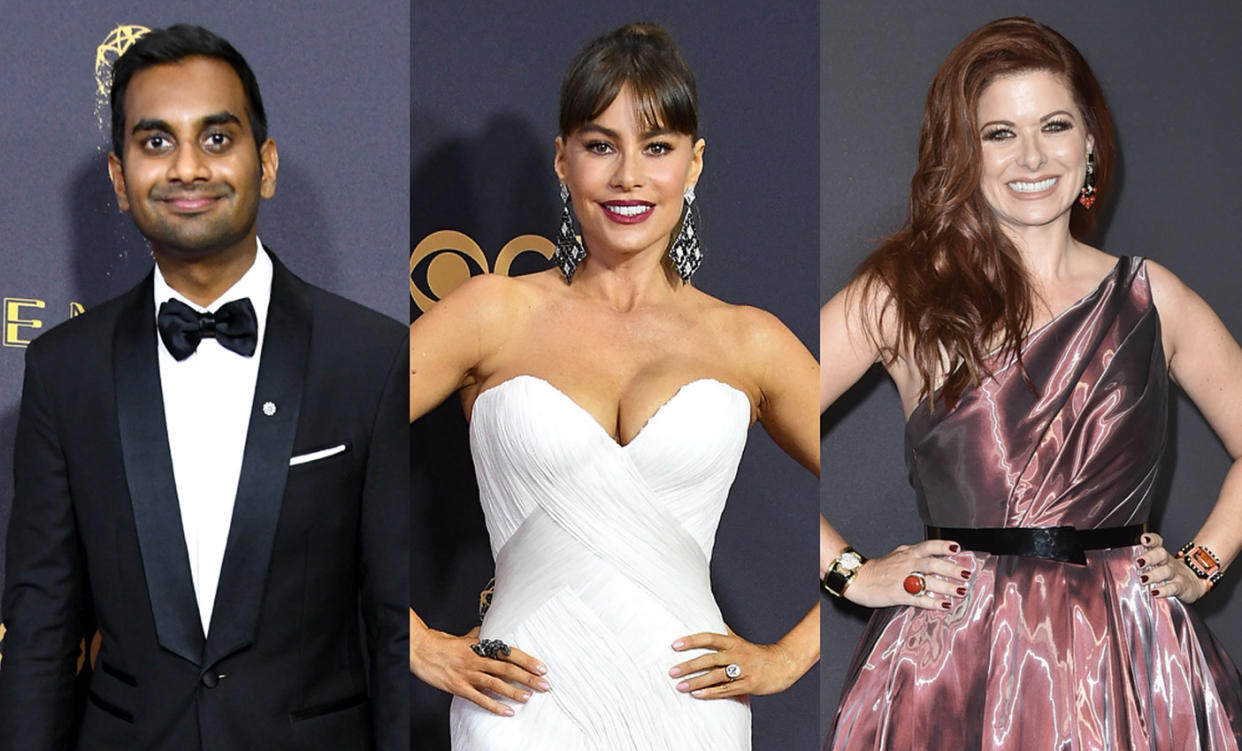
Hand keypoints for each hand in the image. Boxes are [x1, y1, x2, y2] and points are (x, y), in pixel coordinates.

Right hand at [410, 622, 549, 716]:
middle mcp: (477, 659)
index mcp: (481, 646)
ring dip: (514, 692)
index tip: (542, 668)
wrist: (422, 650)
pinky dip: (495, 706)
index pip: (509, 653)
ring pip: (496, 684)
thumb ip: (480, 636)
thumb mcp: (465, 637)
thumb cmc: (443, 643)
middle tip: (544, 685)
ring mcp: (468, 674)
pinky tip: (508, 712)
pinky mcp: (459, 687)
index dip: (527, 660)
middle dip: (527, 678)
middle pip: (507, 669)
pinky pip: (480, 698)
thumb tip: (491, 630)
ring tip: (529, 698)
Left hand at [668, 627, 797, 698]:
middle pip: (709, 659)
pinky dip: (710, 693)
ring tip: (680, 686)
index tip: (675, 645)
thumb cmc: (757, 654)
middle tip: (671, 671)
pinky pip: (726, 690)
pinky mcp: (748, 685)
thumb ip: (724, 632)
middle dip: (689, 666)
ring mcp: (743, 670)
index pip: (709, 638)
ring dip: (696, 682)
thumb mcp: (740, 640)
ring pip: (715, 676)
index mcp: (733, 642)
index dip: (691, 641)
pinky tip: (697, 695)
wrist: (783, 664)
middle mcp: (736, 655)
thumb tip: (710, 619)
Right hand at [844, 539, 969, 610]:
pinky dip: (933, 602)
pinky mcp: (898, 594)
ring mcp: (903, 579)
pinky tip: (944, 605)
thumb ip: (916, 555)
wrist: (858, 579)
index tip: (958, 549)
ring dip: (946, 586)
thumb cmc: (880, 568)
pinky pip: (919, 598)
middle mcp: (907, 563)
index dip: (943, 546)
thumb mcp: (898, 555)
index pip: (928, 546)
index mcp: (908, 553)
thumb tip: (938, 556)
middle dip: (951, 569)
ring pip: (928, 581)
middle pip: (932, 564)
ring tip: (961, 591)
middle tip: (966, 574)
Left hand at [1136, 532, 1209, 603]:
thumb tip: (1122, 560)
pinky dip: (1164, 590)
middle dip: (1149, 557)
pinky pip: (1173, 587)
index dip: (1151, 539)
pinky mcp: (1181, 587)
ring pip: (1166, 571)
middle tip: (1138, 563)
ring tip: (1143, 579)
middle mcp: (1168, 562)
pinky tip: (1155, 592)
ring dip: (1153, 575)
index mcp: (1161, 555)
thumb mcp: (1158, 564)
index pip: (1157, 542)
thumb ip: (1142, 561)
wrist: (1193, 583)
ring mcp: (1176, 574)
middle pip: (1161, 554)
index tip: (1144, 539)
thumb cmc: (1169, 573)